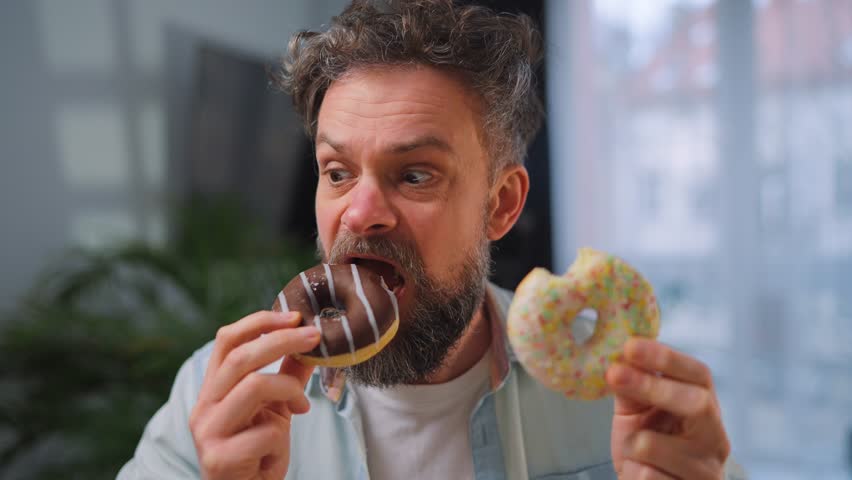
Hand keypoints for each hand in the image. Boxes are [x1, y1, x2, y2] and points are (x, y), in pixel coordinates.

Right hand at [189, 311, 319, 479]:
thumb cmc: (258, 454)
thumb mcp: (276, 409)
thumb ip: (288, 377)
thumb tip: (310, 342)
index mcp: (214, 389)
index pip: (227, 340)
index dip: (260, 322)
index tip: (295, 317)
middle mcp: (204, 406)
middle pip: (240, 357)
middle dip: (282, 340)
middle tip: (314, 337)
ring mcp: (208, 432)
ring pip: (253, 386)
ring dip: (289, 390)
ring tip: (302, 407)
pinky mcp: (219, 458)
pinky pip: (264, 433)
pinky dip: (280, 439)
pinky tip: (276, 453)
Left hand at [606, 338, 729, 478]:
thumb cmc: (648, 449)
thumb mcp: (637, 414)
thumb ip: (631, 387)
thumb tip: (620, 358)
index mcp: (705, 408)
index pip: (698, 375)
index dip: (666, 357)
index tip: (630, 345)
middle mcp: (714, 437)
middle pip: (695, 403)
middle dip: (652, 387)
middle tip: (614, 373)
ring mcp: (707, 470)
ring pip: (654, 445)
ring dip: (630, 445)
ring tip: (634, 454)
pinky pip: (645, 476)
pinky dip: (631, 473)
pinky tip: (639, 474)